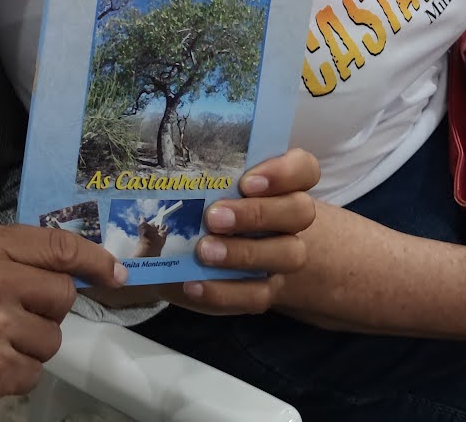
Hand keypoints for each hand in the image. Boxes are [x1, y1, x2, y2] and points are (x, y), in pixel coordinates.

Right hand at [0, 225, 126, 420]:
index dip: (93, 259)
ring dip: (29, 348)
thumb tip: (61, 269)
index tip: (115, 273)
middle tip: (15, 320)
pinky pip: (31, 375)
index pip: (57, 246)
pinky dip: (13, 377)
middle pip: (62, 296)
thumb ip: (2, 260)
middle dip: (47, 312)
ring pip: (51, 340)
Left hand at [155, 149, 319, 314]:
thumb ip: (192, 180)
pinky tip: (193, 284)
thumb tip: (161, 182)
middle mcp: (288, 219)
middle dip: (257, 213)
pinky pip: (257, 295)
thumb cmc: (201, 209)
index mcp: (279, 183)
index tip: (247, 181)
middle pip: (300, 210)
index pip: (304, 169)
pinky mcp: (264, 290)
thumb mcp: (197, 190)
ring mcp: (280, 256)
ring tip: (205, 251)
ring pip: (290, 253)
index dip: (284, 172)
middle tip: (214, 217)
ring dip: (246, 253)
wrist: (193, 257)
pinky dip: (224, 292)